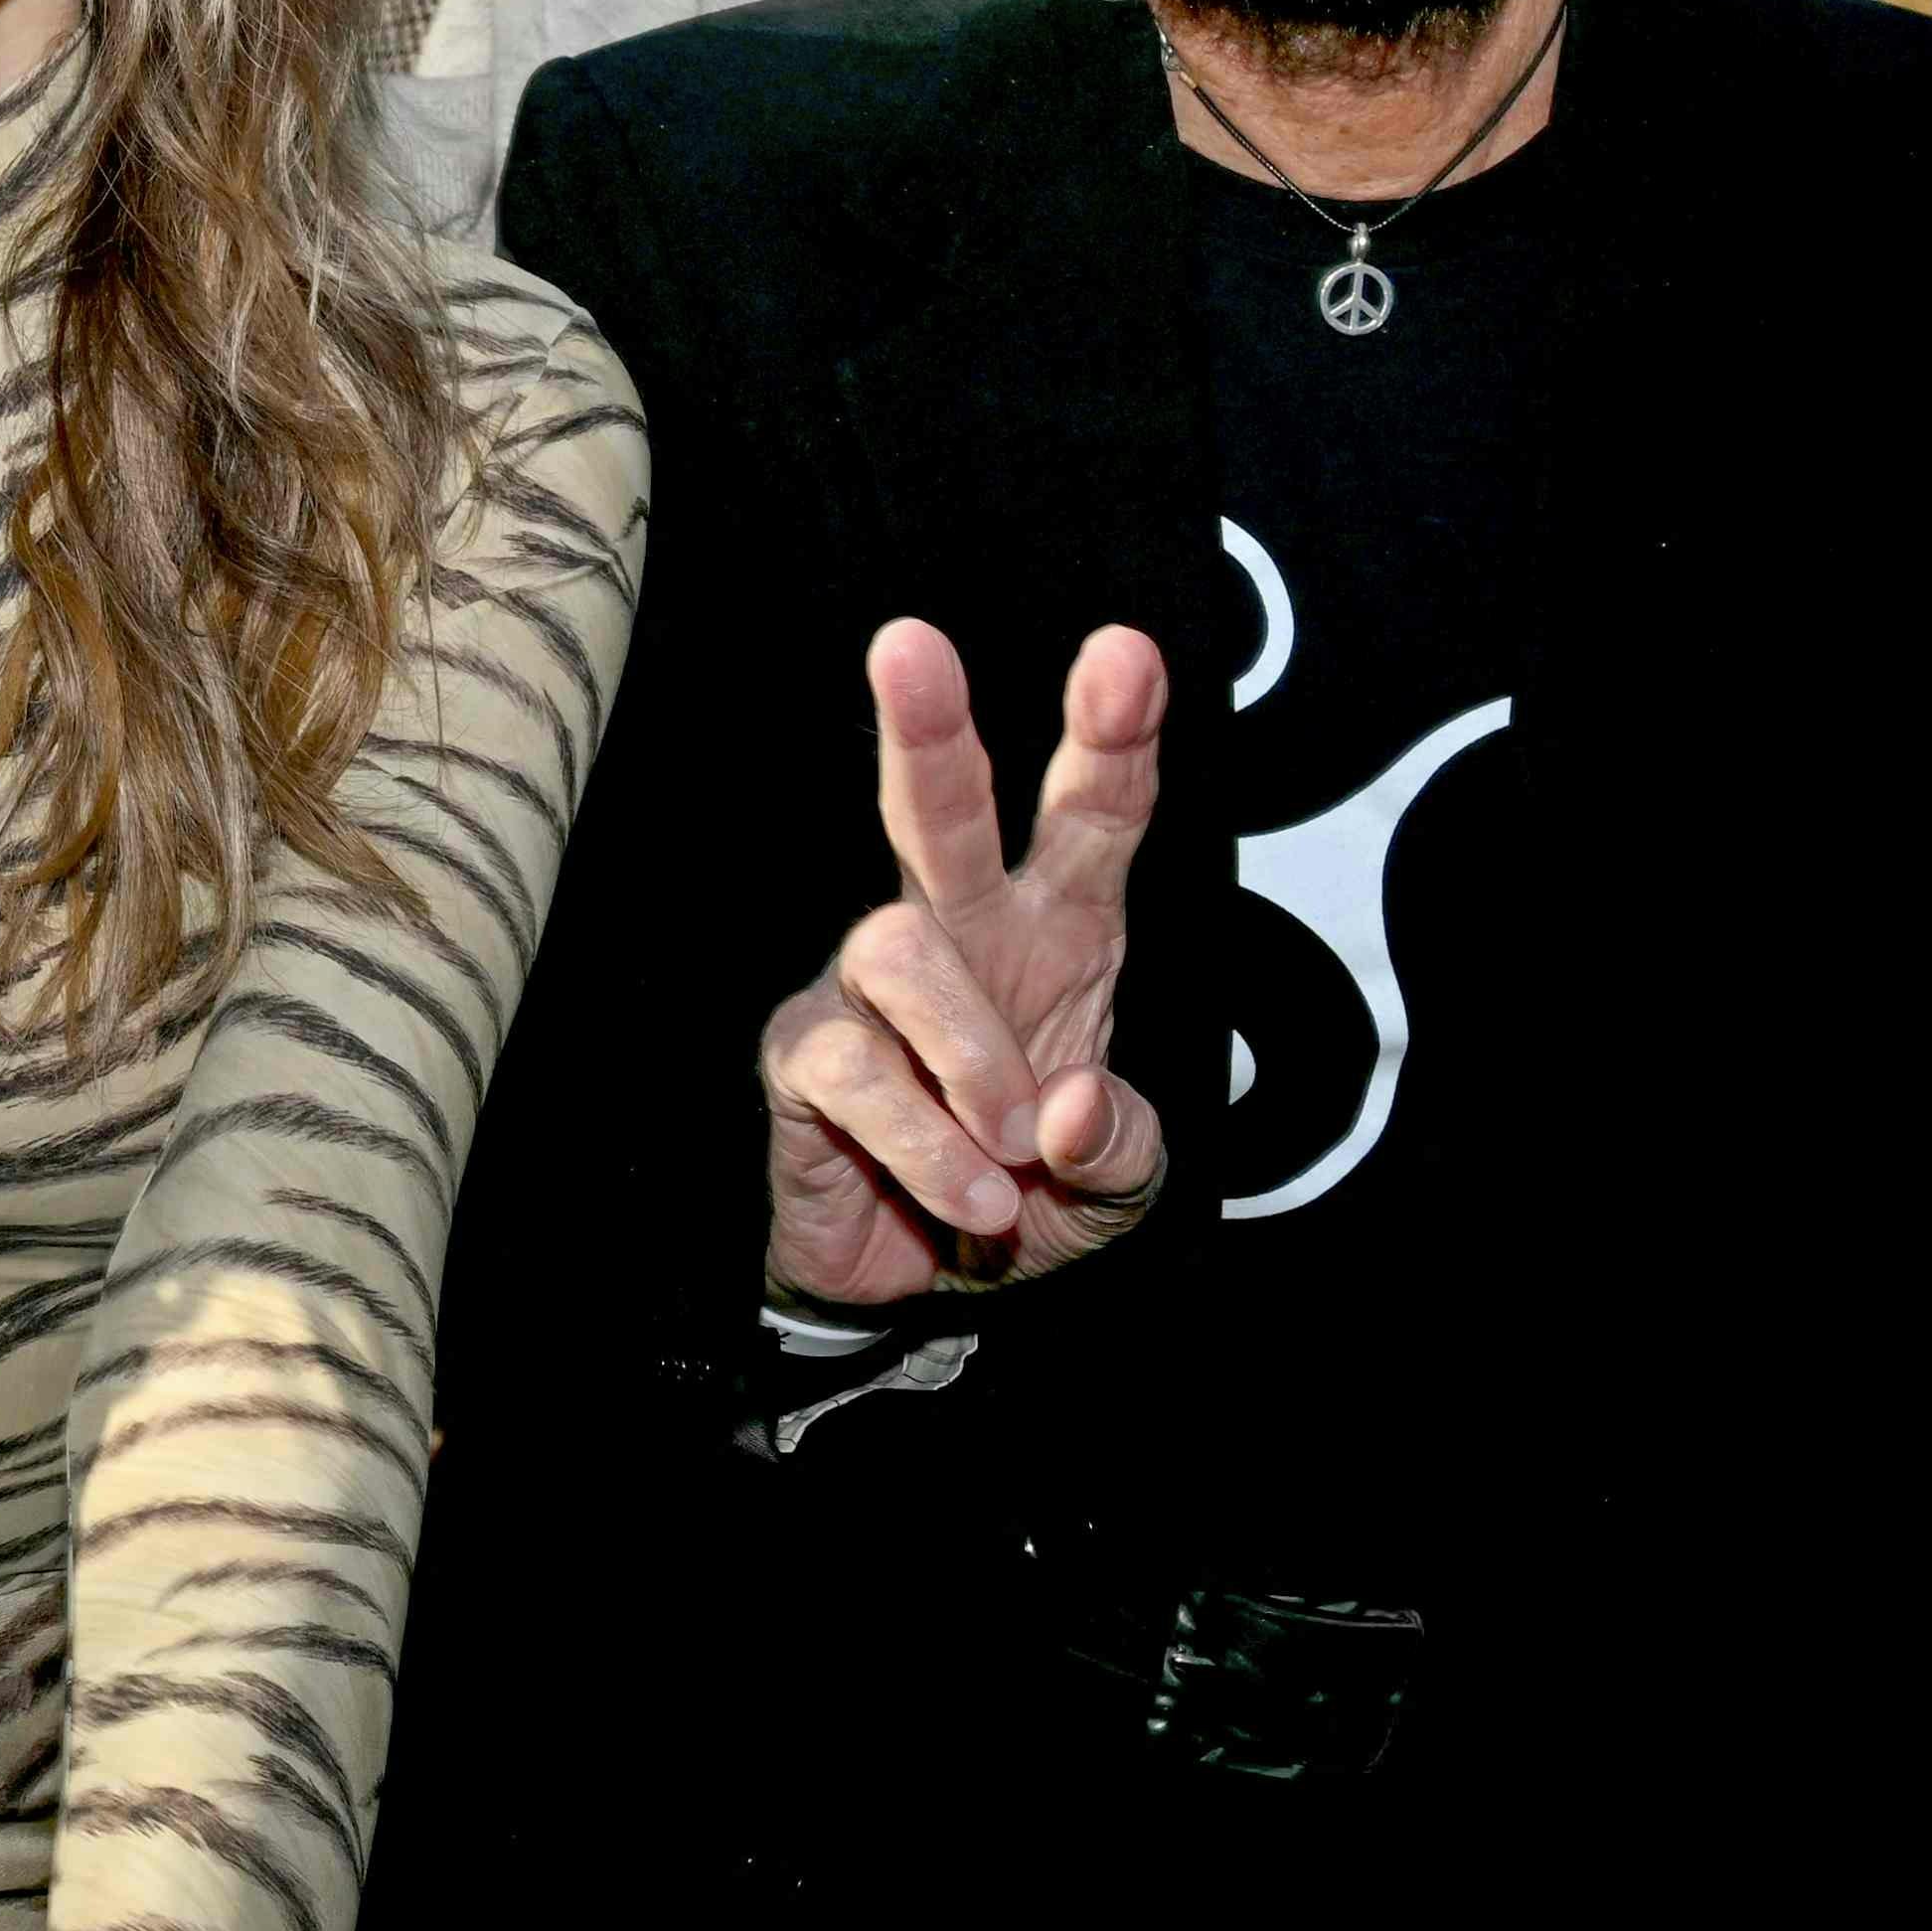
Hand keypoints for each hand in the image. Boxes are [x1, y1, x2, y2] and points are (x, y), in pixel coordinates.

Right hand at [760, 617, 1169, 1313]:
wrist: (925, 1285)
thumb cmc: (1027, 1194)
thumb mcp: (1115, 1189)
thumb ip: (1118, 1148)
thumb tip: (1069, 1104)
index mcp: (1059, 932)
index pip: (1089, 819)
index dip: (1110, 738)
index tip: (1126, 656)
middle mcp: (961, 933)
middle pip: (937, 811)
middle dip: (929, 731)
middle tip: (908, 645)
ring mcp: (868, 989)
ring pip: (898, 945)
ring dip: (974, 1056)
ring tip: (1010, 1156)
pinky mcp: (805, 1055)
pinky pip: (856, 1068)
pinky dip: (930, 1145)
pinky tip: (970, 1195)